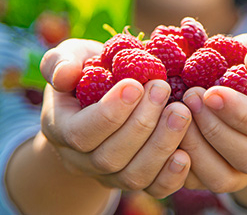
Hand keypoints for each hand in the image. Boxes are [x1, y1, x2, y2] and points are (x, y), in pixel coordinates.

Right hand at [39, 39, 192, 197]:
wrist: (104, 96)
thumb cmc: (88, 69)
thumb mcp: (71, 57)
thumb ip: (60, 62)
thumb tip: (64, 75)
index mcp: (61, 128)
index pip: (82, 133)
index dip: (110, 113)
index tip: (135, 84)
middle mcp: (82, 160)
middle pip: (110, 157)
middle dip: (141, 124)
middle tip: (162, 88)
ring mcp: (110, 175)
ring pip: (133, 175)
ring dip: (161, 145)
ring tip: (181, 112)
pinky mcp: (138, 180)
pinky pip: (154, 188)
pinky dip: (172, 176)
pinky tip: (186, 152)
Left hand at [179, 30, 246, 191]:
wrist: (235, 86)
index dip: (241, 113)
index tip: (210, 92)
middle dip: (215, 129)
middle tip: (188, 97)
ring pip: (224, 179)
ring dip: (196, 147)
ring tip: (177, 113)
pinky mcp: (219, 178)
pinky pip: (200, 183)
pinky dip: (179, 161)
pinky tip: (167, 131)